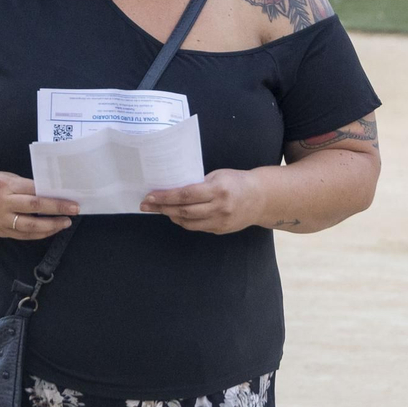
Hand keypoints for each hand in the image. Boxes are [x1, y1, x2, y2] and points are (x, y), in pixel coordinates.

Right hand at [0, 170, 75, 239]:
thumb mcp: (6, 178)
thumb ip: (25, 186)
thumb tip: (51, 192)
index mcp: (5, 185)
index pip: (34, 191)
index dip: (54, 196)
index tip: (70, 198)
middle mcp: (2, 203)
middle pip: (34, 208)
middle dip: (57, 210)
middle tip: (74, 210)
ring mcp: (1, 220)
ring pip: (30, 226)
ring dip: (51, 226)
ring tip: (65, 223)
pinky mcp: (0, 231)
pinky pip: (23, 235)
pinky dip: (39, 233)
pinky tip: (50, 230)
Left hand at [141, 169, 263, 234]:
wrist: (261, 198)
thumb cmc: (236, 182)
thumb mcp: (217, 176)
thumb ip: (197, 184)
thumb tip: (172, 189)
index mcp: (218, 190)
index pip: (185, 195)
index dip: (165, 197)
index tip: (150, 196)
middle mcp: (219, 207)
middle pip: (184, 211)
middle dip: (162, 208)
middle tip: (146, 205)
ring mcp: (220, 221)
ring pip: (188, 222)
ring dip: (171, 216)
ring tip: (158, 209)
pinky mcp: (220, 230)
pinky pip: (197, 227)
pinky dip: (184, 221)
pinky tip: (175, 214)